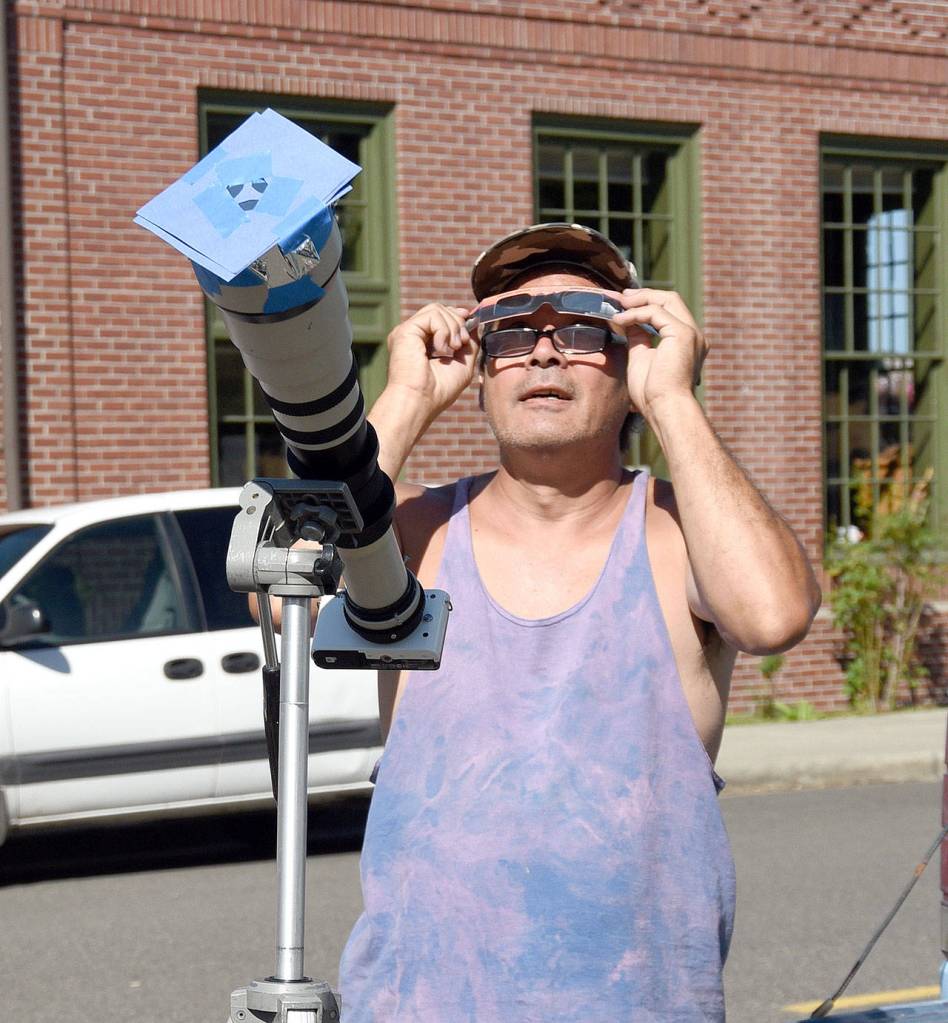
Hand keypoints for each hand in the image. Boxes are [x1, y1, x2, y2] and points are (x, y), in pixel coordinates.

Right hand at [384, 303, 479, 419]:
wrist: (421, 401)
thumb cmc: (439, 390)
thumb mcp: (463, 363)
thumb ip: (468, 342)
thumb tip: (474, 321)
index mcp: (423, 342)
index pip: (440, 317)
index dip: (457, 316)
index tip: (469, 321)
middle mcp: (413, 335)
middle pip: (440, 310)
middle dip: (458, 323)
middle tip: (461, 344)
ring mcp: (407, 332)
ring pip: (437, 309)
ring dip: (453, 327)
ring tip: (452, 349)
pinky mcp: (405, 330)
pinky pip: (432, 315)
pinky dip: (443, 330)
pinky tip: (441, 349)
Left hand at [610, 288, 708, 422]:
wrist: (665, 408)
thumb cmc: (653, 394)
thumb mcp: (641, 357)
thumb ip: (638, 337)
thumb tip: (628, 322)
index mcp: (686, 341)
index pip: (668, 311)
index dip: (645, 303)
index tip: (623, 304)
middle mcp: (694, 334)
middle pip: (671, 299)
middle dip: (644, 295)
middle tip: (620, 297)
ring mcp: (691, 333)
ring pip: (666, 300)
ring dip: (640, 299)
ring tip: (618, 304)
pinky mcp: (683, 334)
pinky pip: (656, 312)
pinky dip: (636, 313)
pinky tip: (621, 320)